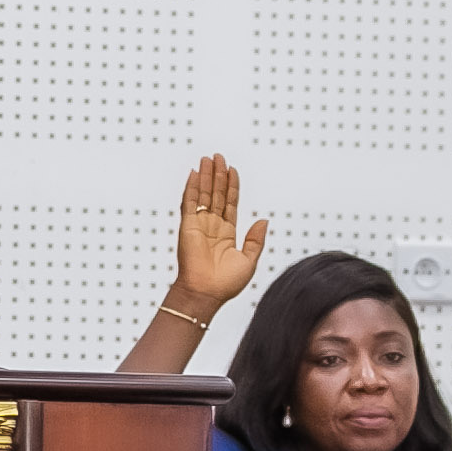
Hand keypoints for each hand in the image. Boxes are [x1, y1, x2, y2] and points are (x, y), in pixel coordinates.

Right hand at [119, 154, 270, 374]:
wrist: (206, 294)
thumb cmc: (226, 284)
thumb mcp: (249, 260)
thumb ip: (256, 239)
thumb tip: (264, 220)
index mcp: (227, 234)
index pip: (230, 203)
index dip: (231, 186)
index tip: (232, 170)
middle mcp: (212, 226)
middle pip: (216, 194)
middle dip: (218, 175)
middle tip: (219, 156)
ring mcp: (199, 225)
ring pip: (203, 195)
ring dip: (206, 176)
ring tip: (208, 159)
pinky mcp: (187, 226)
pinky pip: (189, 203)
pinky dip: (191, 187)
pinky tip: (194, 174)